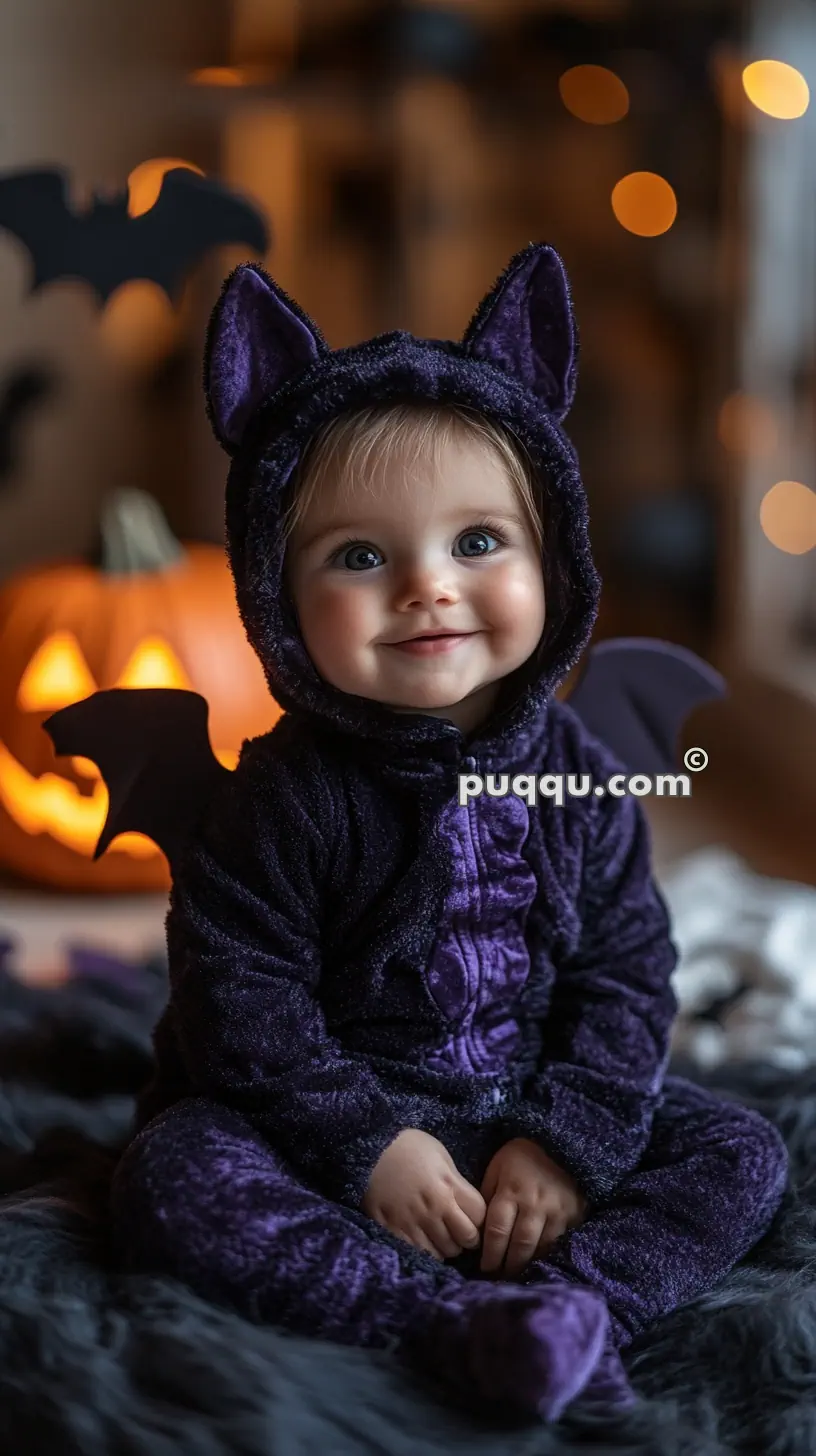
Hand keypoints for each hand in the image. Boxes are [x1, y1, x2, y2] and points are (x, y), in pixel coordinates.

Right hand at [362, 1128, 485, 1260]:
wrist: (368, 1149)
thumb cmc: (406, 1146)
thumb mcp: (439, 1154)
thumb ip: (455, 1180)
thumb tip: (465, 1201)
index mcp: (449, 1186)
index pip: (480, 1216)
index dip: (480, 1218)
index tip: (474, 1217)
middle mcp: (435, 1209)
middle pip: (466, 1238)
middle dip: (467, 1236)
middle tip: (460, 1231)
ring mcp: (415, 1223)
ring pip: (445, 1251)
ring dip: (447, 1246)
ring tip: (441, 1236)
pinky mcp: (394, 1232)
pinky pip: (419, 1254)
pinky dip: (426, 1252)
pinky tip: (423, 1241)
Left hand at [480, 1138, 587, 1276]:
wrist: (563, 1143)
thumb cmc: (523, 1156)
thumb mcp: (498, 1167)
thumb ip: (488, 1195)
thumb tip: (478, 1226)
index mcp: (511, 1191)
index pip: (496, 1230)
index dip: (489, 1253)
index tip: (483, 1267)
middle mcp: (534, 1204)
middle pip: (519, 1244)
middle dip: (507, 1265)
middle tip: (498, 1278)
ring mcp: (556, 1211)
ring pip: (540, 1248)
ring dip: (527, 1264)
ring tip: (516, 1275)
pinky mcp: (573, 1215)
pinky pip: (558, 1242)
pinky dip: (546, 1254)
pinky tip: (537, 1262)